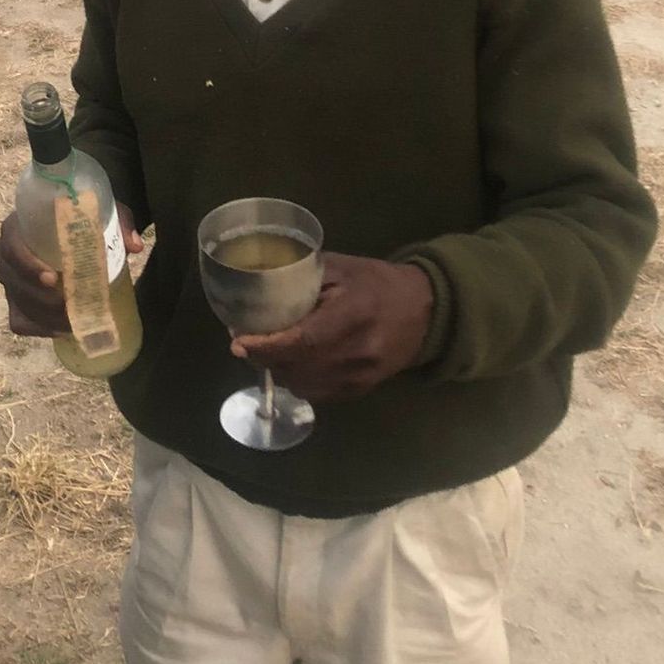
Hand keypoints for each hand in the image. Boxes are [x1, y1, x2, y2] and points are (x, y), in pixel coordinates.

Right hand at [0, 202, 143, 338]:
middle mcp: (6, 252)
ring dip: (45, 317)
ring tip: (74, 322)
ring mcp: (9, 279)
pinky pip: (19, 321)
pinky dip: (39, 328)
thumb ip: (119, 222)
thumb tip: (134, 246)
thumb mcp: (104, 212)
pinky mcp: (15, 300)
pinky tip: (62, 329)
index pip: (11, 245)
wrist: (73, 225)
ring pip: (19, 304)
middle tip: (70, 307)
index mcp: (18, 225)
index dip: (27, 264)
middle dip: (42, 300)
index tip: (53, 278)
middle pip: (14, 280)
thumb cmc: (84, 217)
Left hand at [232, 254, 433, 401]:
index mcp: (352, 315)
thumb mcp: (341, 268)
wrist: (424, 312)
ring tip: (270, 352)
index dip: (266, 346)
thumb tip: (260, 289)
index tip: (239, 341)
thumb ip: (303, 277)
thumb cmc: (377, 283)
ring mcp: (361, 377)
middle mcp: (357, 353)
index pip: (301, 342)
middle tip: (247, 343)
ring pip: (303, 386)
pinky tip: (294, 364)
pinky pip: (318, 395)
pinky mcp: (362, 391)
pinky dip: (298, 382)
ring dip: (279, 371)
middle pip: (297, 368)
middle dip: (264, 358)